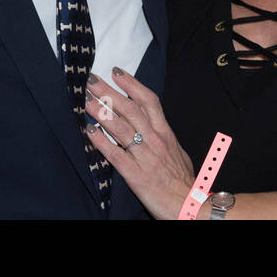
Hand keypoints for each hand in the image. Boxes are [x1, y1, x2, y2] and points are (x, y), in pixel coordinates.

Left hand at [84, 67, 196, 219]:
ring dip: (101, 112)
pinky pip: (116, 155)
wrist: (191, 205)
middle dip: (109, 92)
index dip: (132, 84)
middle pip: (131, 109)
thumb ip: (162, 137)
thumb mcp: (176, 151)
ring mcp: (146, 157)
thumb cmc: (183, 180)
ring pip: (121, 128)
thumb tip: (149, 125)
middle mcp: (155, 140)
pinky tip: (89, 132)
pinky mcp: (136, 175)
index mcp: (165, 133)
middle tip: (91, 80)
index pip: (149, 101)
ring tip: (85, 101)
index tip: (116, 72)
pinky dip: (102, 142)